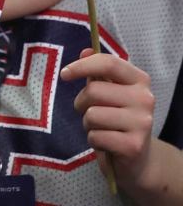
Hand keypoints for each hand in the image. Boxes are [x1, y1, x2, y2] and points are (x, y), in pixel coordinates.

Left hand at [61, 49, 155, 188]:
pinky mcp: (134, 145)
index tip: (64, 74)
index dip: (82, 66)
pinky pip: (95, 136)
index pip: (108, 63)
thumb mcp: (109, 91)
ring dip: (88, 124)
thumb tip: (85, 50)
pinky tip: (106, 143)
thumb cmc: (117, 118)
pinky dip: (93, 140)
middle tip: (91, 112)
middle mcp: (145, 99)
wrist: (138, 158)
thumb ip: (97, 71)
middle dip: (82, 103)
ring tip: (101, 128)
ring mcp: (142, 123)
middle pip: (94, 90)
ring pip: (92, 115)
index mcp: (139, 80)